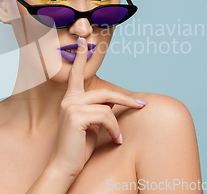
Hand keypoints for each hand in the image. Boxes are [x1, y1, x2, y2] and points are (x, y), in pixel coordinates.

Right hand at [47, 36, 146, 177]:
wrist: (64, 166)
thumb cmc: (78, 147)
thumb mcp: (92, 124)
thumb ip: (99, 108)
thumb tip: (115, 100)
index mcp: (71, 98)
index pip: (77, 73)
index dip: (81, 56)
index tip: (83, 40)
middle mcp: (69, 99)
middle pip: (105, 92)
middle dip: (125, 99)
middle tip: (142, 105)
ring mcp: (70, 106)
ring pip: (107, 105)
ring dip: (117, 122)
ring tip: (118, 137)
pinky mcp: (75, 116)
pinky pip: (105, 116)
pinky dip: (114, 129)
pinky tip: (115, 140)